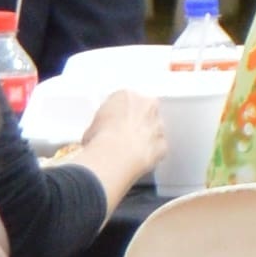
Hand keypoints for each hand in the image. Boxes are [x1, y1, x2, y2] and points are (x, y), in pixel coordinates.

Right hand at [71, 83, 168, 201]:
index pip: (125, 101)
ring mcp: (158, 125)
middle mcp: (146, 106)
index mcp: (126, 96)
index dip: (118, 115)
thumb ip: (102, 125)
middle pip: (144, 111)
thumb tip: (98, 137)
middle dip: (136, 122)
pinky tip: (138, 160)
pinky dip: (150, 154)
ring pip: (154, 129)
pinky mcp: (163, 144)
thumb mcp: (92, 126)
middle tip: (122, 136)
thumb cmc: (101, 138)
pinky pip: (158, 148)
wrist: (114, 156)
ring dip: (145, 138)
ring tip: (130, 151)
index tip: (113, 124)